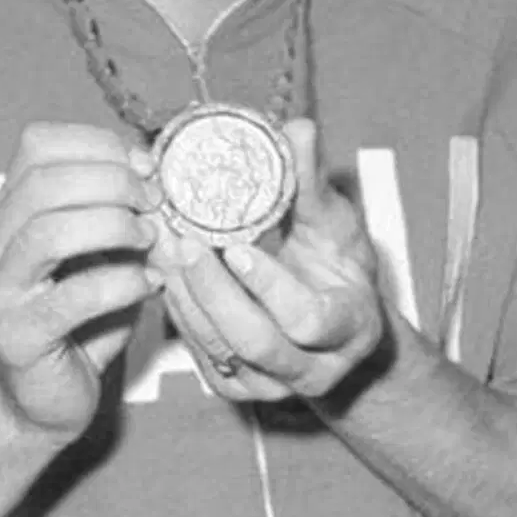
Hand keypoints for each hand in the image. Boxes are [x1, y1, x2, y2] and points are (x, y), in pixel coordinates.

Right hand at [0, 122, 162, 438]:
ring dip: (113, 226)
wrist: (43, 400)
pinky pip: (70, 299)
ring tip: (149, 238)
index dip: (97, 145)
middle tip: (153, 201)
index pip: (37, 146)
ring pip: (47, 234)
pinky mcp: (19, 340)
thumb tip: (154, 174)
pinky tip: (148, 284)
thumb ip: (114, 211)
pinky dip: (120, 283)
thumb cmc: (79, 320)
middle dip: (112, 182)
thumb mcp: (97, 252)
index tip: (144, 165)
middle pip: (42, 184)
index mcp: (7, 214)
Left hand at [153, 119, 384, 400]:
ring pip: (221, 352)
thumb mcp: (336, 222)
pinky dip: (182, 315)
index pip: (309, 320)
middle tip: (182, 242)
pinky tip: (168, 275)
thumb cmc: (338, 265)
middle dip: (213, 292)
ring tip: (164, 247)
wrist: (334, 319)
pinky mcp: (240, 388)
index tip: (237, 246)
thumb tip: (298, 128)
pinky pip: (203, 357)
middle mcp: (316, 368)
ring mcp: (274, 384)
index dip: (270, 287)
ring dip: (187, 298)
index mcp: (351, 327)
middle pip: (255, 342)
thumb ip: (313, 182)